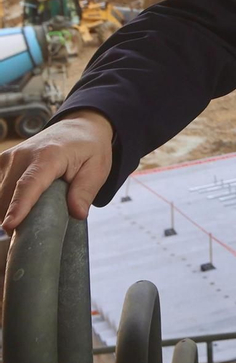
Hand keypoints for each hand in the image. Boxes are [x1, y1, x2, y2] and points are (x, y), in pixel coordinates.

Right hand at [0, 110, 114, 230]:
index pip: (29, 184)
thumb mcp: (98, 168)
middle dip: (12, 219)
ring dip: (6, 211)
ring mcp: (9, 158)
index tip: (9, 226)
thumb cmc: (89, 148)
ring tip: (24, 223)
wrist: (78, 127)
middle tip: (29, 236)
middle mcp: (23, 155)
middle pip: (8, 195)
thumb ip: (86, 190)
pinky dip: (4, 202)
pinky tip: (16, 211)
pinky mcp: (2, 162)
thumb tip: (77, 214)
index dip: (19, 206)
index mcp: (49, 155)